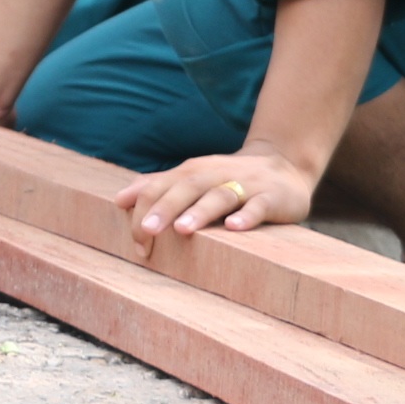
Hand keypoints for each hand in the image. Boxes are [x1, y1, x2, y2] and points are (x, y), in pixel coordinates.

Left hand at [115, 149, 315, 250]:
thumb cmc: (228, 178)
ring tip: (183, 229)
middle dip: (165, 208)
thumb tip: (119, 200)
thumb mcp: (193, 178)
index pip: (162, 185)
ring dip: (200, 211)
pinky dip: (246, 216)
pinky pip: (258, 206)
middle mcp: (216, 174)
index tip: (136, 239)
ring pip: (220, 195)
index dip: (145, 209)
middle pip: (186, 187)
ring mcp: (245, 185)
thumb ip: (159, 187)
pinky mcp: (272, 198)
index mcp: (193, 172)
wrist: (285, 164)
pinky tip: (234, 228)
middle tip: (146, 231)